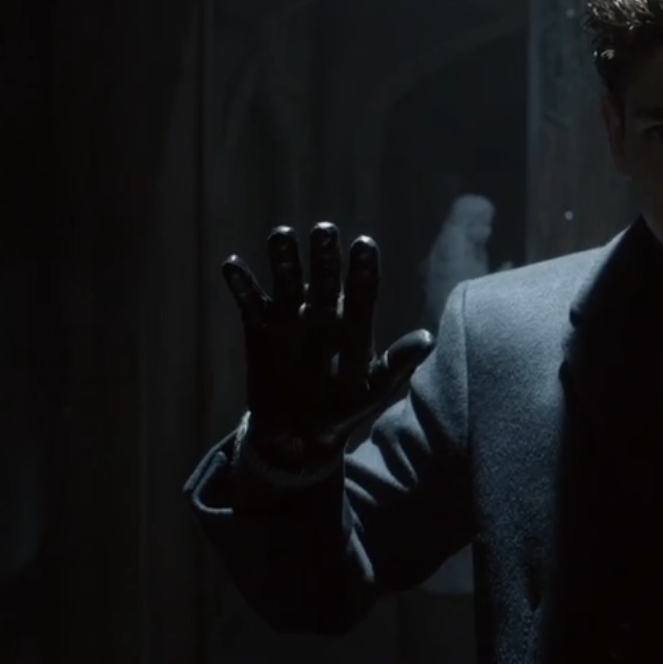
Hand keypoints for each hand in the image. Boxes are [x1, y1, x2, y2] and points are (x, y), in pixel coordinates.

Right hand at [222, 222, 433, 466]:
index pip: (362, 287)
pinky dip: (241, 284)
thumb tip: (430, 339)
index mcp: (355, 319)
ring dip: (284, 258)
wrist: (300, 432)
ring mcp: (291, 315)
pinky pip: (250, 302)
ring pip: (287, 279)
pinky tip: (232, 266)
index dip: (363, 267)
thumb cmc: (346, 407)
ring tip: (282, 236)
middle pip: (324, 274)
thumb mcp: (375, 388)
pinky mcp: (260, 327)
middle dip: (325, 253)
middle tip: (325, 231)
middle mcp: (324, 308)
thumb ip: (398, 363)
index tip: (364, 244)